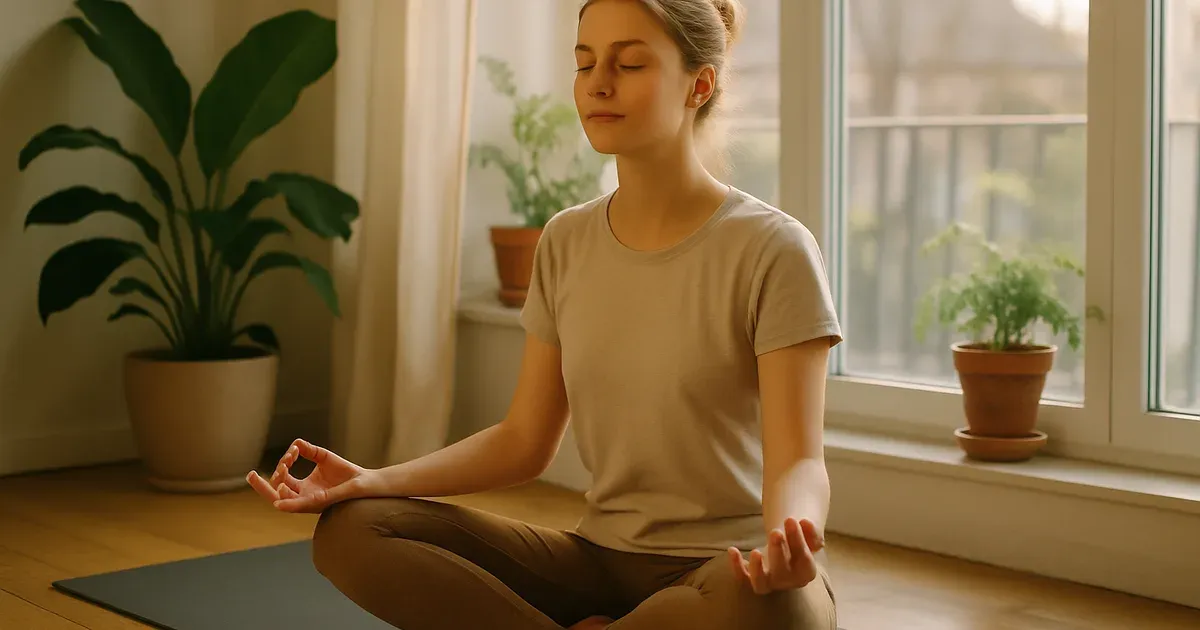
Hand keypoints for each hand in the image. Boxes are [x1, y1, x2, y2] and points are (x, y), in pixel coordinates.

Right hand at [246, 438, 372, 512]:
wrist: (367, 482)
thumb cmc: (346, 473)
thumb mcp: (323, 457)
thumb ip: (308, 450)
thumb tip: (295, 443)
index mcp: (304, 489)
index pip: (282, 482)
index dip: (281, 466)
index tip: (292, 452)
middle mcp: (305, 497)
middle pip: (276, 495)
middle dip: (261, 487)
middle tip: (250, 474)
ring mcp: (313, 502)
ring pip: (287, 502)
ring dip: (278, 491)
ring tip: (279, 475)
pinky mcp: (323, 502)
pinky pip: (304, 505)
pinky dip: (290, 504)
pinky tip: (279, 502)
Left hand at [728, 517, 823, 593]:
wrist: (786, 555)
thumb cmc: (797, 543)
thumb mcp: (808, 536)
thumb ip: (810, 531)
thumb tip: (805, 522)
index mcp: (806, 572)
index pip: (803, 557)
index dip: (797, 538)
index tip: (790, 519)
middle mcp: (788, 582)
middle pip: (783, 571)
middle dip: (778, 550)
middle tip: (775, 532)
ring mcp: (769, 584)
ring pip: (761, 584)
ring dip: (757, 569)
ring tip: (755, 551)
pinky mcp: (753, 580)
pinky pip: (743, 579)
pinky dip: (736, 567)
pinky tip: (732, 549)